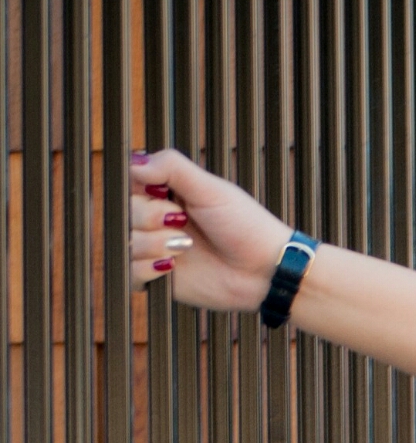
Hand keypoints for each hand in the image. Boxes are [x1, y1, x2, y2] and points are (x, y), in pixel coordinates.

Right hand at [129, 146, 292, 314]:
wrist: (265, 272)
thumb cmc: (246, 226)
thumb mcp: (211, 188)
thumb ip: (171, 167)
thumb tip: (133, 162)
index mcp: (168, 192)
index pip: (129, 182)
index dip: (141, 189)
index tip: (165, 194)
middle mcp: (158, 219)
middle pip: (124, 212)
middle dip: (149, 216)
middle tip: (181, 222)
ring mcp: (157, 249)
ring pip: (124, 242)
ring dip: (152, 244)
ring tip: (184, 247)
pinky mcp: (159, 280)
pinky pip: (129, 273)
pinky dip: (146, 269)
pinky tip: (171, 266)